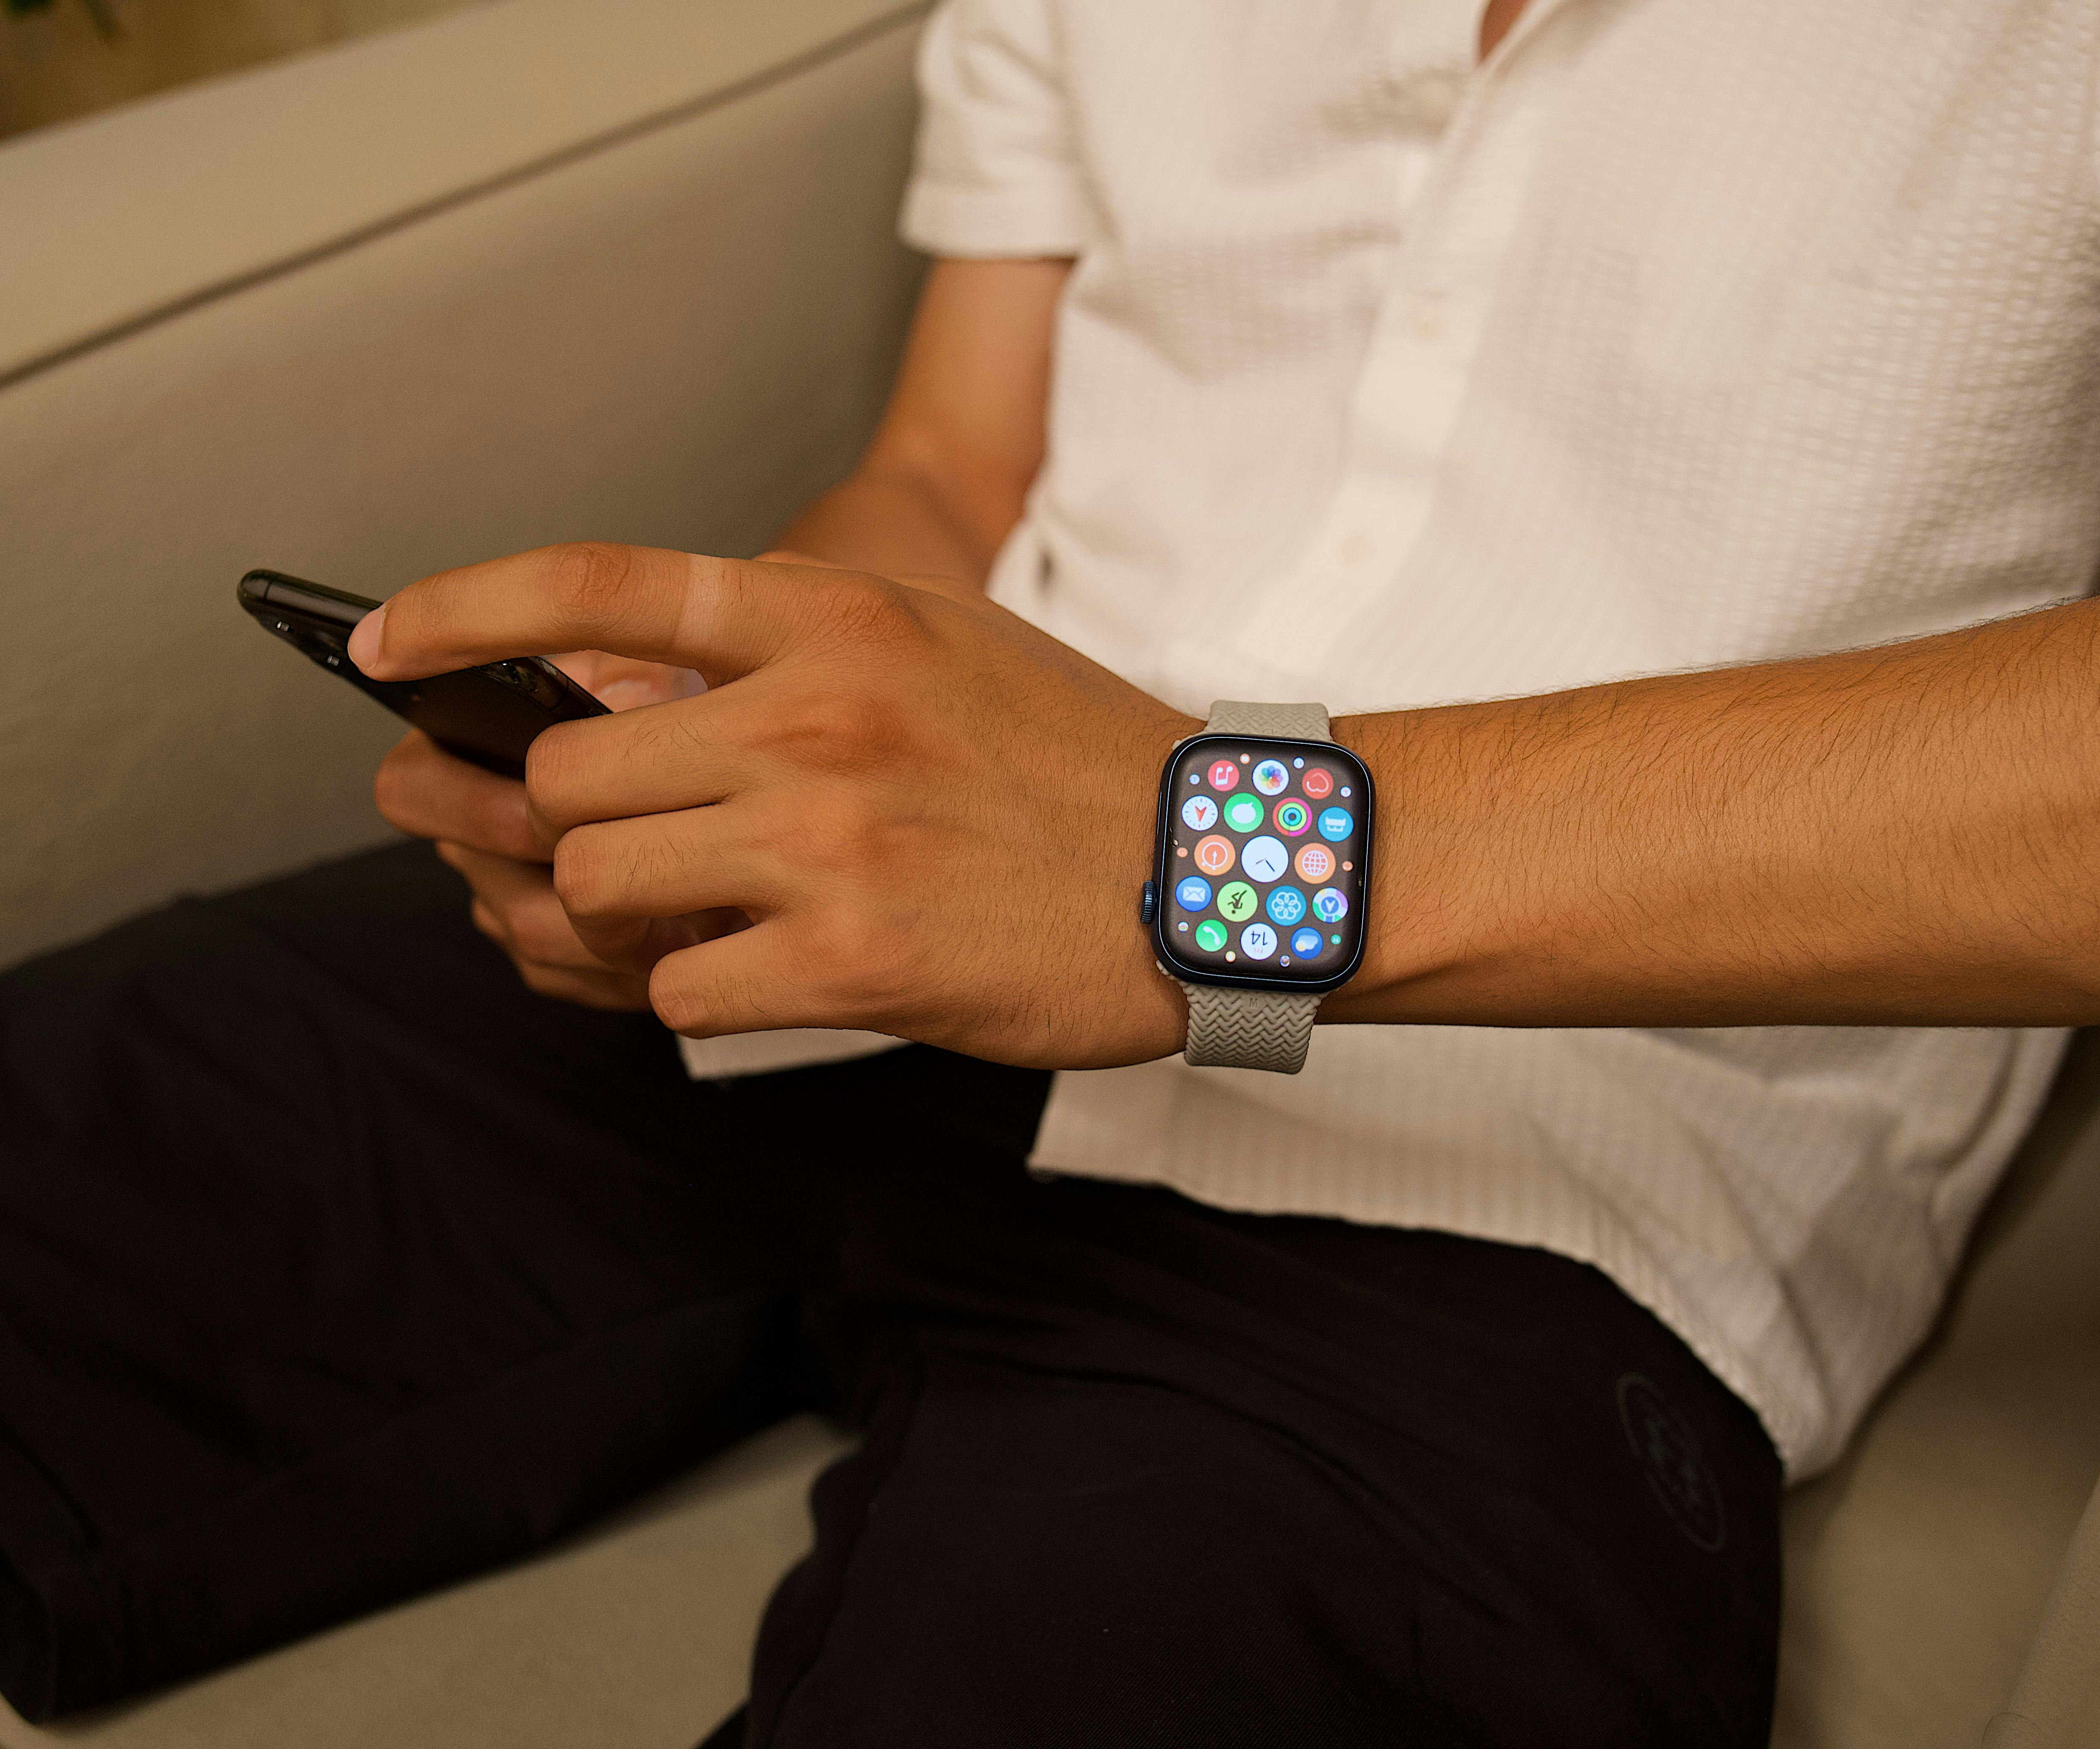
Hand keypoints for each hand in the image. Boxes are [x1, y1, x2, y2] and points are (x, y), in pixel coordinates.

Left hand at [351, 542, 1195, 1065]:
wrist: (1225, 866)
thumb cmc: (1078, 762)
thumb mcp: (941, 648)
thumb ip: (793, 654)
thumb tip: (633, 694)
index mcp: (837, 616)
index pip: (599, 584)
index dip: (464, 608)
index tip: (383, 651)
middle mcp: (818, 711)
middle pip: (572, 767)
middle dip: (580, 820)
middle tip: (640, 847)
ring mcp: (832, 835)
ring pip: (602, 879)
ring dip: (632, 912)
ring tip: (718, 916)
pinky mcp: (855, 958)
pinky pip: (680, 988)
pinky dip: (705, 994)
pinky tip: (781, 978)